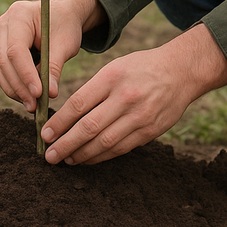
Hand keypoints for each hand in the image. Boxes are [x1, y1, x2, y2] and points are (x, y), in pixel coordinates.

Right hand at [0, 0, 103, 112]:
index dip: (25, 74)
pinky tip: (27, 97)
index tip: (38, 93)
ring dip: (15, 90)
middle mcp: (4, 24)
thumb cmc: (65, 25)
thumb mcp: (65, 44)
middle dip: (19, 87)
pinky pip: (3, 71)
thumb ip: (55, 67)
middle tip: (34, 106)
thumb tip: (50, 93)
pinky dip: (14, 85)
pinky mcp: (1, 49)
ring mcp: (0, 36)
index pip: (16, 50)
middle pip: (4, 62)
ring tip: (32, 105)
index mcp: (19, 15)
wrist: (63, 14)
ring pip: (0, 69)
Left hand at [40, 24, 226, 164]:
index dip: (59, 123)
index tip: (45, 134)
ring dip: (81, 154)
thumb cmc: (141, 68)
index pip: (78, 104)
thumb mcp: (115, 68)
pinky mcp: (150, 131)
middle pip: (89, 127)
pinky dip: (101, 156)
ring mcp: (139, 116)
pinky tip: (88, 158)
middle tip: (49, 155)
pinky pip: (120, 149)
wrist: (181, 72)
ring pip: (104, 143)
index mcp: (112, 77)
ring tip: (66, 159)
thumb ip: (93, 90)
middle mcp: (125, 97)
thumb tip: (65, 117)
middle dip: (65, 144)